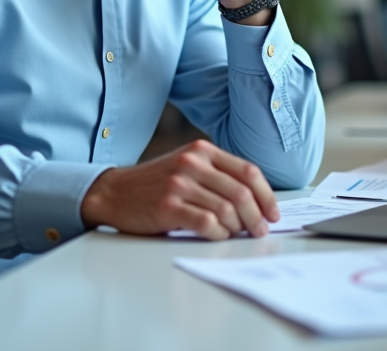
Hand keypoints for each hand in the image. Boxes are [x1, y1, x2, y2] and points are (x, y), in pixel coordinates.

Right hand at [80, 140, 280, 239]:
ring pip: (226, 209)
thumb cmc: (154, 185)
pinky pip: (207, 223)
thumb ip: (217, 176)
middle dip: (257, 216)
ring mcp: (179, 183)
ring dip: (237, 228)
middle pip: (241, 192)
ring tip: (235, 234)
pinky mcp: (168, 206)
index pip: (248, 171)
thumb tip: (256, 203)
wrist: (113, 192)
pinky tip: (216, 236)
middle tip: (259, 231)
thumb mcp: (187, 166)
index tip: (272, 213)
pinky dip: (218, 233)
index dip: (266, 195)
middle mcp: (192, 163)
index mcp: (202, 151)